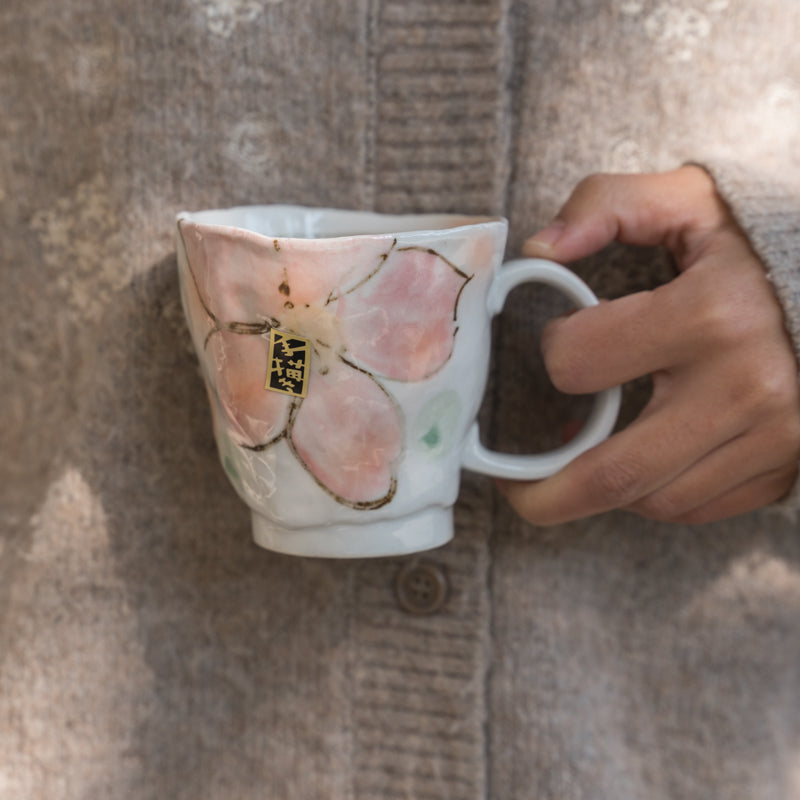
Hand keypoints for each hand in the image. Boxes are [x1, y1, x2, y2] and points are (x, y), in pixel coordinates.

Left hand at [498, 166, 799, 524]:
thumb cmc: (761, 244)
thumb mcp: (689, 200)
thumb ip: (605, 205)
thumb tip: (537, 250)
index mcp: (707, 314)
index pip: (579, 362)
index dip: (552, 352)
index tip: (558, 342)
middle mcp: (743, 387)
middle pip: (614, 474)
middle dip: (545, 495)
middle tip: (514, 490)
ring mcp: (772, 437)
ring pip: (654, 501)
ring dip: (605, 490)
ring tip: (584, 459)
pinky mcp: (785, 466)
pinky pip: (698, 509)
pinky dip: (656, 496)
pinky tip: (643, 464)